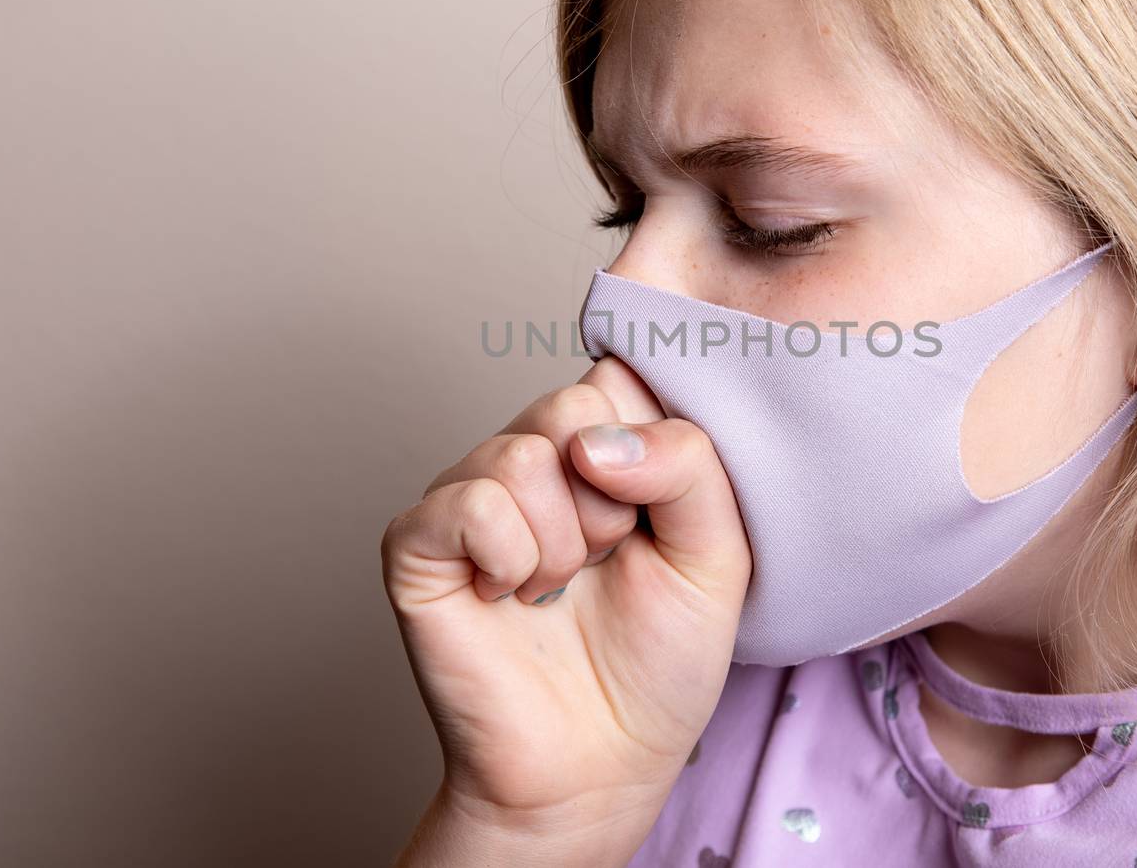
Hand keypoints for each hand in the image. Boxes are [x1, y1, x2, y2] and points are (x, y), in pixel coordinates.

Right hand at [381, 356, 750, 860]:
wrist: (599, 765)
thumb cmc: (658, 663)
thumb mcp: (718, 558)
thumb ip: (692, 468)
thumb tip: (598, 436)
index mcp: (602, 444)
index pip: (623, 370)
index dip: (652, 436)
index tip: (663, 506)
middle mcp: (531, 456)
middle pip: (572, 404)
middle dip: (615, 499)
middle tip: (613, 558)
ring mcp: (469, 494)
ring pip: (521, 457)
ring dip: (565, 542)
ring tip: (562, 588)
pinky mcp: (419, 544)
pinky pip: (468, 506)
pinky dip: (509, 557)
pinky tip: (512, 596)